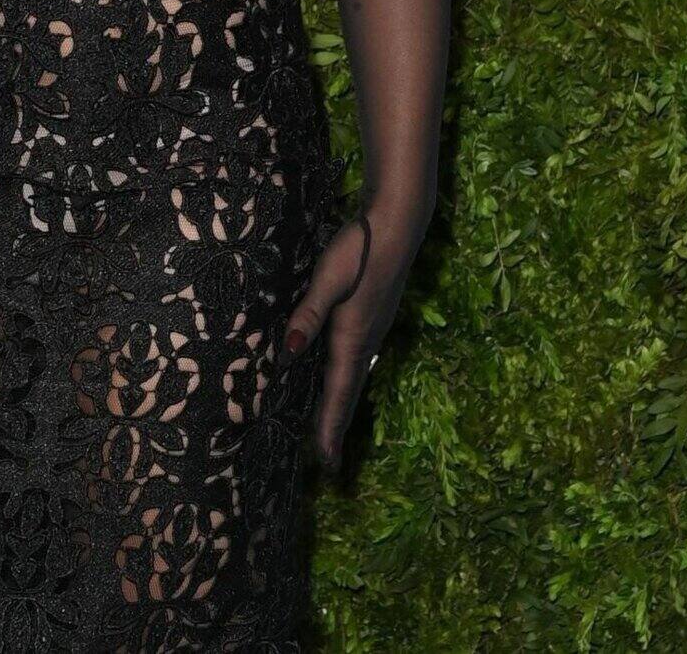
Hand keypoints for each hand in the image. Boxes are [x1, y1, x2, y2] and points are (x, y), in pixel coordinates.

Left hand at [277, 203, 429, 472]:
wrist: (397, 225)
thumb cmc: (360, 250)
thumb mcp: (328, 278)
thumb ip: (309, 313)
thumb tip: (289, 352)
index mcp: (352, 338)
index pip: (338, 393)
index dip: (330, 427)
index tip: (326, 462)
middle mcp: (366, 340)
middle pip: (348, 392)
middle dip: (336, 425)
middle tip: (327, 460)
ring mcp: (373, 328)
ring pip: (353, 376)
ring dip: (341, 403)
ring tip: (329, 426)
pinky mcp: (373, 315)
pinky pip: (357, 359)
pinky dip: (346, 379)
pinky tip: (338, 375)